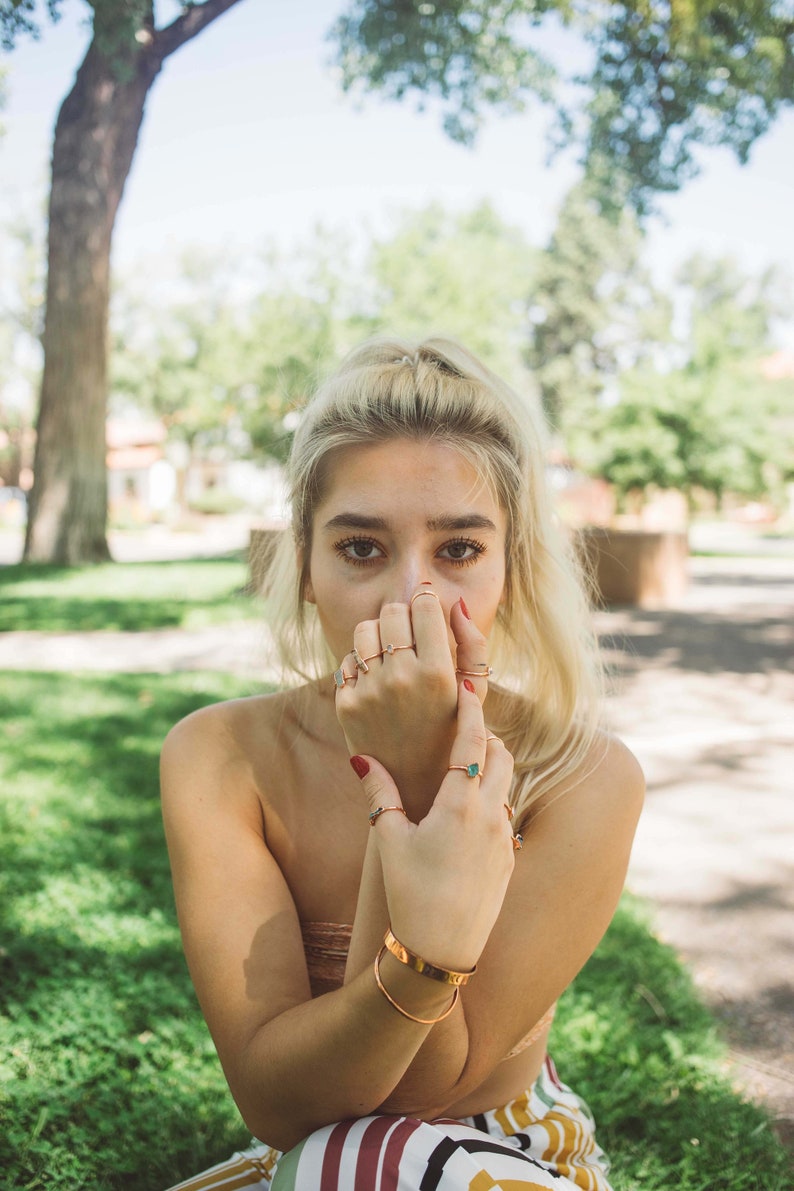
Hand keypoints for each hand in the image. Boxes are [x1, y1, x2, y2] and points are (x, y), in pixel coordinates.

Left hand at [335, 589, 491, 814]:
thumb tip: (456, 604)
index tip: (428, 608)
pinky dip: (362, 663)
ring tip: (393, 654)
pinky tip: (378, 681)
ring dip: (379, 635)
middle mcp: (401, 680)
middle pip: (392, 611)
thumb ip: (473, 644)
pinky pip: (348, 659)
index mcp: (438, 673)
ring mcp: (369, 692)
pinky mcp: (345, 705)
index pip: (423, 605)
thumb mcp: (475, 693)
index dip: (426, 600)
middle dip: (403, 617)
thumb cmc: (453, 732)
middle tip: (413, 637)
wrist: (415, 785)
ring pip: (365, 629)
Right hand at [350, 680, 515, 971]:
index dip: (471, 710)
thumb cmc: (410, 894)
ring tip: (464, 763)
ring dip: (492, 765)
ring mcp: (504, 837)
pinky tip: (468, 807)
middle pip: (500, 754)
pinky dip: (493, 796)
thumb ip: (379, 793)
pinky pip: (506, 811)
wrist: (441, 951)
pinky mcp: (510, 858)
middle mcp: (489, 816)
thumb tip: (363, 757)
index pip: (472, 742)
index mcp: (459, 805)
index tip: (468, 684)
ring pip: (507, 782)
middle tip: (462, 725)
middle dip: (484, 734)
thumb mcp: (390, 840)